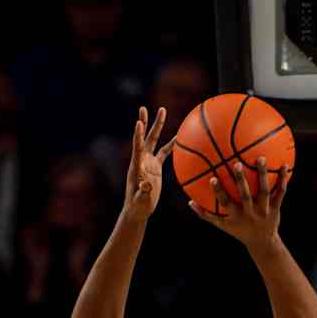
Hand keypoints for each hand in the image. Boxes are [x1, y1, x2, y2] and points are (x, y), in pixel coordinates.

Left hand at [123, 107, 174, 221]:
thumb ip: (143, 191)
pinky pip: (164, 152)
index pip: (137, 148)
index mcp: (137, 166)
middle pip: (144, 138)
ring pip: (153, 141)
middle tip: (144, 108)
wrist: (139, 209)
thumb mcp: (141, 200)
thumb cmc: (138, 206)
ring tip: (162, 110)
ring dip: (157, 126)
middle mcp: (141, 160)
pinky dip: (171, 144)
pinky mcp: (155, 167)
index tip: (139, 123)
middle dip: (145, 122)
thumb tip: (146, 184)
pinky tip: (179, 136)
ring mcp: (148, 162)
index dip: (138, 136)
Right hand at [189, 157, 288, 250]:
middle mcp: (250, 213)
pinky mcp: (276, 208)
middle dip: (241, 181)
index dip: (219, 192)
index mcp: (236, 217)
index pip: (226, 203)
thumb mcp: (222, 226)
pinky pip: (280, 193)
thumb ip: (206, 214)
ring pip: (264, 192)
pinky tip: (285, 165)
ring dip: (262, 175)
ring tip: (261, 158)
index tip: (213, 178)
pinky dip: (283, 180)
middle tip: (236, 164)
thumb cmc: (239, 231)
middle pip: (245, 196)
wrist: (263, 243)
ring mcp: (264, 211)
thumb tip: (189, 202)